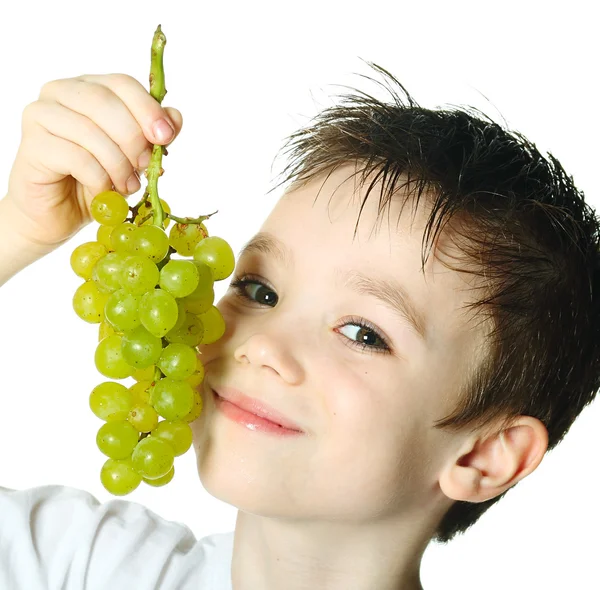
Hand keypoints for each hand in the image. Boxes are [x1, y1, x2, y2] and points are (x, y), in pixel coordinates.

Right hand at [3, 73, 182, 250]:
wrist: (57, 214)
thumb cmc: (95, 180)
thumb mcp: (132, 157)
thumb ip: (152, 135)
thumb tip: (174, 117)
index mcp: (88, 87)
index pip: (122, 84)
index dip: (148, 109)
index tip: (166, 137)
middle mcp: (60, 92)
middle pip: (107, 103)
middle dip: (133, 140)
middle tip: (143, 167)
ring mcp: (41, 115)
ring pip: (92, 132)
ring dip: (118, 165)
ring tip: (126, 187)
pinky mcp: (33, 145)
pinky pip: (77, 158)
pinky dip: (99, 180)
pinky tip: (103, 193)